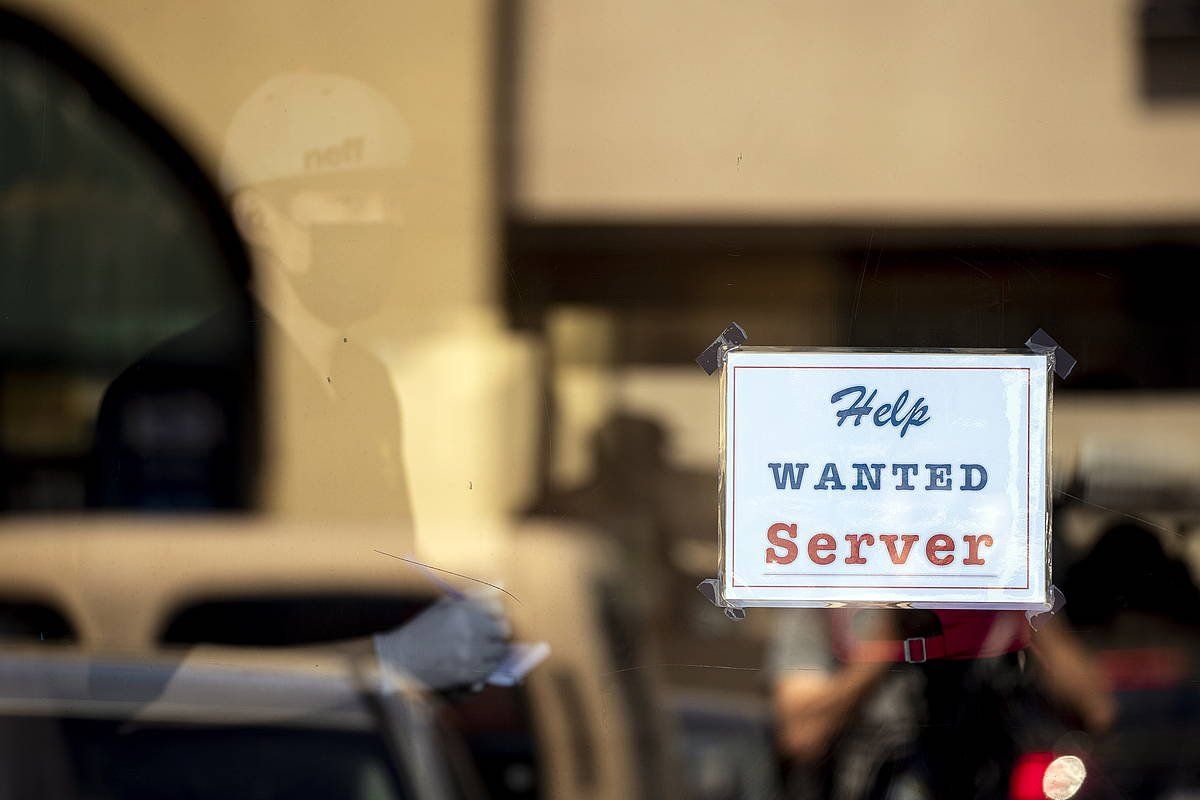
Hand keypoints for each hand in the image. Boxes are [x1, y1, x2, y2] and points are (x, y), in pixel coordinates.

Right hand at [373, 596, 509, 690]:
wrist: (401, 660)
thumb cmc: (423, 629)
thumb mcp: (444, 605)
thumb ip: (474, 594)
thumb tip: (501, 583)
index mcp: (462, 610)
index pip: (497, 607)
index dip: (496, 613)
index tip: (492, 617)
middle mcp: (469, 630)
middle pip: (502, 630)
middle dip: (498, 632)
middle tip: (490, 635)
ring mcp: (469, 653)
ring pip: (499, 651)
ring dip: (494, 650)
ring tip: (481, 649)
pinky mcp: (467, 673)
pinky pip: (490, 669)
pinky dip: (487, 666)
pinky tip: (475, 662)